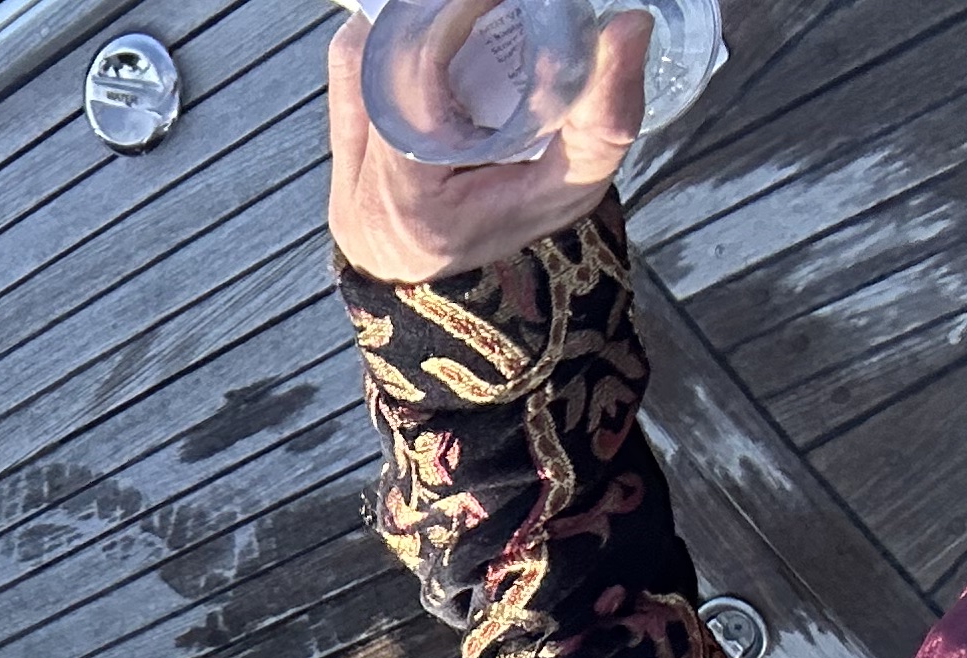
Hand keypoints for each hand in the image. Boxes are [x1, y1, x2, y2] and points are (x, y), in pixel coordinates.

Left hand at [324, 8, 646, 283]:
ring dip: (405, 27)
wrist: (476, 317)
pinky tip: (433, 40)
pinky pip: (348, 83)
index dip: (448, 16)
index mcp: (409, 203)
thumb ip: (606, 113)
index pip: (409, 82)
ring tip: (462, 16)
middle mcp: (358, 195)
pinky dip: (388, 50)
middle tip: (487, 5)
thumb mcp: (576, 188)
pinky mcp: (336, 169)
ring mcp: (339, 183)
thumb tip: (630, 24)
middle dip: (428, 14)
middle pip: (375, 64)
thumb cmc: (531, 255)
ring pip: (354, 65)